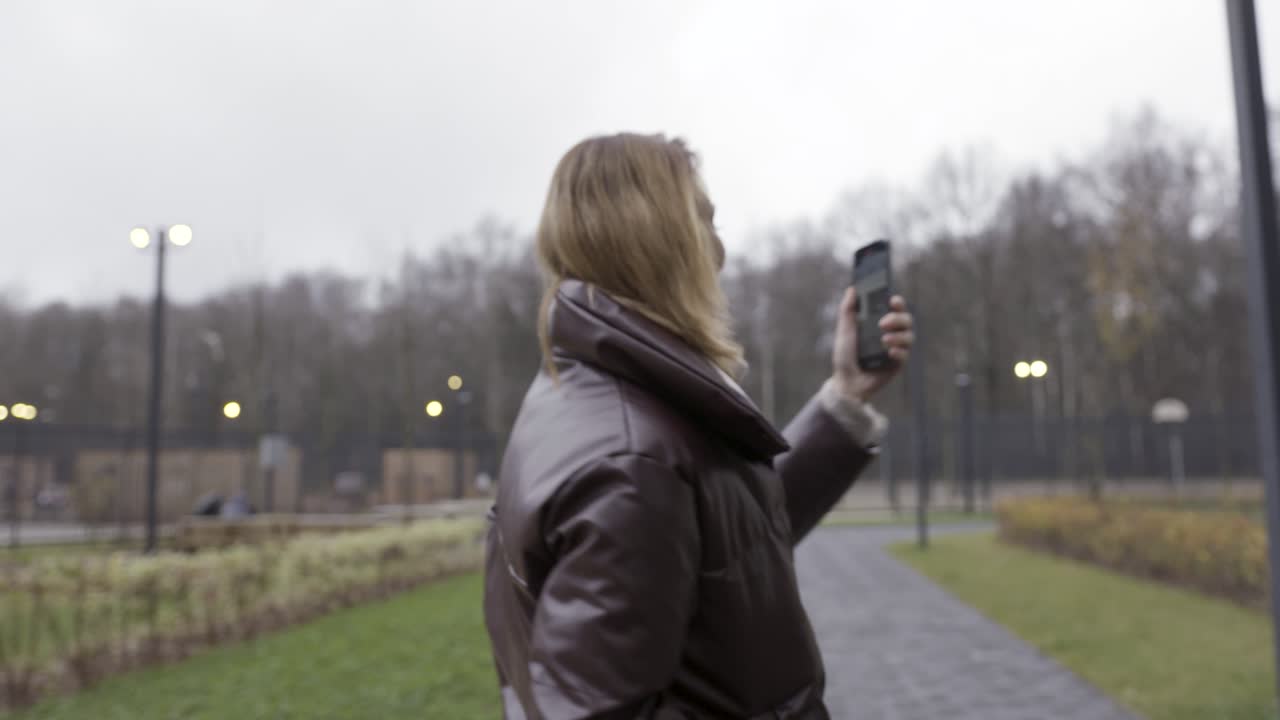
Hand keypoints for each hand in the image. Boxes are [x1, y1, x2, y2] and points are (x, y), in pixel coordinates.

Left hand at [831, 287, 912, 402]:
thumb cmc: (844, 355)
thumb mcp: (844, 331)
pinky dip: (899, 351)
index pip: (895, 308)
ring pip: (910, 336)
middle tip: (883, 323)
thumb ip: (847, 310)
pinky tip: (889, 352)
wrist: (846, 381)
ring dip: (899, 336)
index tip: (892, 300)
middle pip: (907, 320)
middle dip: (898, 319)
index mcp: (879, 323)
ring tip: (884, 340)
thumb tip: (852, 289)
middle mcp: (891, 333)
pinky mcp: (898, 364)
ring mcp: (896, 348)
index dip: (898, 302)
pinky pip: (906, 355)